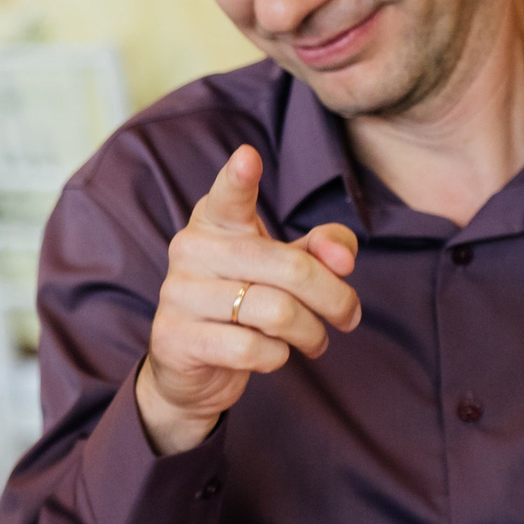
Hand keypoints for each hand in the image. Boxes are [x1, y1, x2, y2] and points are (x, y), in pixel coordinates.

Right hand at [137, 145, 359, 454]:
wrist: (191, 366)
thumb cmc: (246, 302)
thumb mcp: (286, 267)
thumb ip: (323, 249)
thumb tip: (343, 259)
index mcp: (216, 221)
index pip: (228, 196)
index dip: (238, 178)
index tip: (248, 157)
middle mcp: (191, 249)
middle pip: (287, 267)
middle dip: (334, 297)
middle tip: (350, 317)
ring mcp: (177, 294)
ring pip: (274, 311)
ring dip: (310, 333)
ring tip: (315, 340)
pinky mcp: (174, 338)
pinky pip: (250, 349)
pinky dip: (277, 357)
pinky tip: (273, 354)